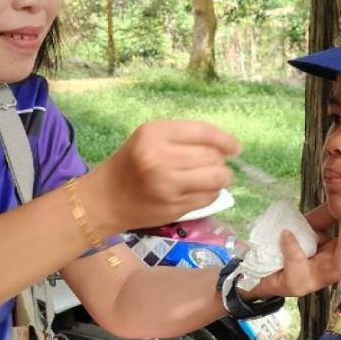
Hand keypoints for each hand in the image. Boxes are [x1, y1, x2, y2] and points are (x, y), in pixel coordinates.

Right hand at [96, 120, 238, 230]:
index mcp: (153, 134)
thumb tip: (226, 147)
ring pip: (216, 178)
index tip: (235, 148)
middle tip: (213, 165)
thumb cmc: (130, 164)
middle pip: (212, 156)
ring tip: (213, 178)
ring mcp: (167, 185)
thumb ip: (184, 138)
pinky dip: (211, 194)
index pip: (203, 132)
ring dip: (221, 178)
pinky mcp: (173, 207)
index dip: (225, 140)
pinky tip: (199, 191)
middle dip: (219, 161)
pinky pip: (208, 198)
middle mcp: (160, 158)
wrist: (105, 199)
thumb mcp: (150, 139)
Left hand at [247, 208, 340, 300]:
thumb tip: (340, 198)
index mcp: (335, 257)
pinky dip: (292, 248)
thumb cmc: (286, 252)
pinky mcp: (295, 285)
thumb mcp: (307, 233)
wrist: (259, 275)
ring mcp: (314, 280)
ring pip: (338, 268)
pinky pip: (298, 267)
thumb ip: (322, 220)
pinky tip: (286, 233)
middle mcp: (330, 272)